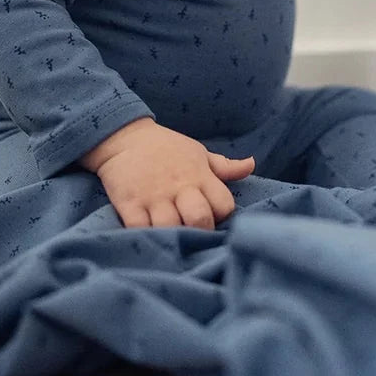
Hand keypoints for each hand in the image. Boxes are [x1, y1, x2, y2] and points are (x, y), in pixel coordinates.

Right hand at [80, 118, 254, 229]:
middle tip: (194, 234)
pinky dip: (146, 237)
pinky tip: (150, 236)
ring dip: (173, 237)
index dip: (222, 216)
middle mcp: (179, 187)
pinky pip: (140, 229)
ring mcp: (153, 197)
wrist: (124, 137)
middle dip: (201, 232)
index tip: (213, 217)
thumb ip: (225, 165)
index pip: (224, 204)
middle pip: (199, 220)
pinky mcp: (129, 203)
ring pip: (170, 228)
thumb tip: (251, 164)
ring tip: (172, 239)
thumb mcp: (198, 152)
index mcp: (199, 175)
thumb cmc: (166, 148)